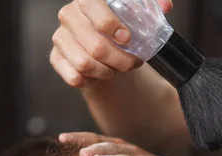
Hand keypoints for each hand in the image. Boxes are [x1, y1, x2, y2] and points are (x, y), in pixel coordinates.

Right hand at [51, 0, 173, 88]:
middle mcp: (69, 16)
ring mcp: (60, 38)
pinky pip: (75, 77)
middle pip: (95, 46)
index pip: (93, 7)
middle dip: (120, 60)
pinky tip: (100, 75)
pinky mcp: (56, 58)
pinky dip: (93, 81)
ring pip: (86, 64)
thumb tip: (166, 6)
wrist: (100, 45)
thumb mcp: (135, 13)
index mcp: (86, 0)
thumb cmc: (118, 26)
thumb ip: (151, 5)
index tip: (127, 39)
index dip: (111, 25)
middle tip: (133, 63)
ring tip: (116, 68)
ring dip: (107, 71)